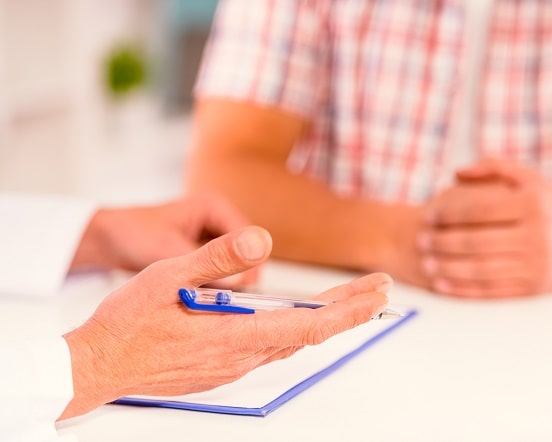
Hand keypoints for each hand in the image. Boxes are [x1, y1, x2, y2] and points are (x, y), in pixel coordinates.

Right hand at [61, 226, 390, 418]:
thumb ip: (218, 257)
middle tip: (378, 291)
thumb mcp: (168, 274)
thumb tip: (263, 238)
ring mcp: (231, 366)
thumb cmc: (128, 323)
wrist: (97, 366)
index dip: (348, 310)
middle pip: (309, 334)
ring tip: (349, 301)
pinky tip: (297, 321)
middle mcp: (241, 357)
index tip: (376, 293)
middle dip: (349, 311)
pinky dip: (295, 331)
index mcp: (234, 335)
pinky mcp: (220, 368)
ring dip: (323, 320)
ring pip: (290, 342)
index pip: (309, 326)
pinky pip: (268, 348)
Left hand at [71, 192, 256, 286]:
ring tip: (210, 301)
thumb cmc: (132, 234)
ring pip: (234, 266)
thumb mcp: (169, 249)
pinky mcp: (203, 254)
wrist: (104, 240)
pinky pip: (220, 273)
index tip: (241, 292)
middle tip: (225, 301)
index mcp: (214, 207)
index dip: (248, 265)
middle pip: (245, 254)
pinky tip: (201, 299)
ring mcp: (211, 238)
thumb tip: (239, 283)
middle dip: (237, 277)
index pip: (248, 238)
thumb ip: (205, 263)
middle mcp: (218, 220)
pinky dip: (214, 286)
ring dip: (225, 284)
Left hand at [417, 159, 551, 296]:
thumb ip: (494, 168)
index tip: (428, 217)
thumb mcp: (531, 179)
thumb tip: (455, 172)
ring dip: (447, 268)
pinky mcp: (533, 289)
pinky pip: (492, 290)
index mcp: (532, 205)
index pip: (480, 210)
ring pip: (480, 269)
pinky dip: (463, 289)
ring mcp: (535, 265)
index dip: (449, 214)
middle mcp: (535, 236)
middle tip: (420, 241)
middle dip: (442, 243)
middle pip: (476, 242)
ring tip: (426, 263)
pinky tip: (443, 284)